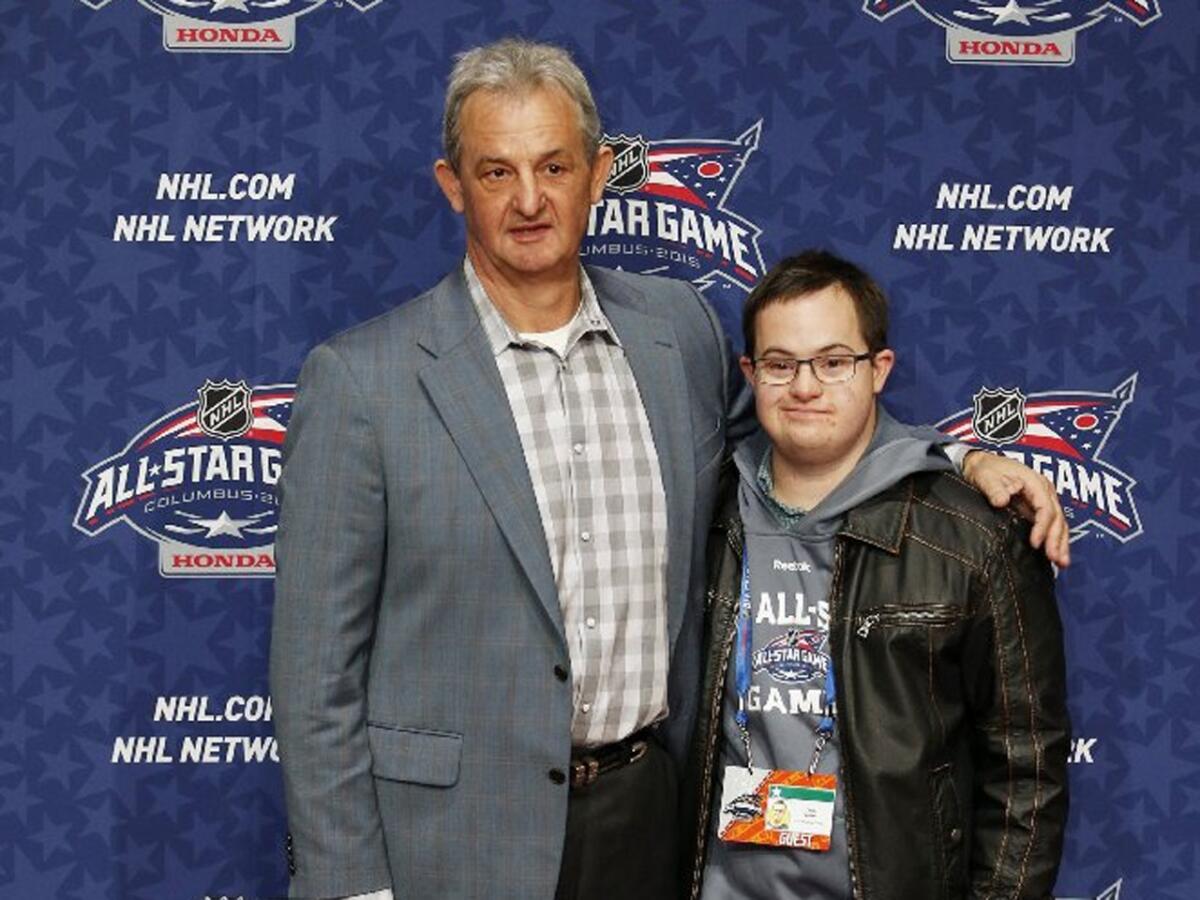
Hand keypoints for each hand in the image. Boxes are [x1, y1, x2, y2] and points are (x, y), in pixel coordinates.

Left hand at [962, 451, 1070, 567]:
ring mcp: (1043, 499)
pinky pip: (1052, 524)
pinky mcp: (1038, 507)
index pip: (1045, 507)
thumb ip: (994, 489)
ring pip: (1059, 522)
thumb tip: (1001, 501)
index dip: (1042, 527)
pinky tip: (1056, 554)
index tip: (1035, 543)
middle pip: (1057, 517)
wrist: (982, 464)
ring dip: (1061, 542)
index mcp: (1035, 482)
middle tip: (1055, 558)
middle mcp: (1044, 491)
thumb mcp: (986, 476)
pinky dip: (1056, 539)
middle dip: (1057, 539)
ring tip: (1061, 562)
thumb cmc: (986, 469)